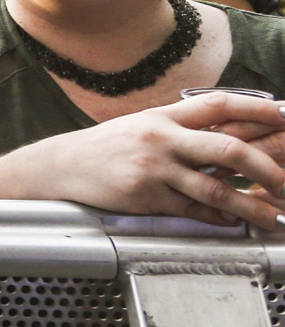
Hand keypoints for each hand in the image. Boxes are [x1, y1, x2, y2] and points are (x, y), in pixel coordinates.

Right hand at [42, 91, 284, 230]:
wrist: (62, 165)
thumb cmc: (107, 146)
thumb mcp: (143, 125)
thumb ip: (182, 129)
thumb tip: (229, 137)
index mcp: (163, 116)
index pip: (219, 105)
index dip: (256, 110)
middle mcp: (161, 139)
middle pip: (227, 150)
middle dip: (266, 168)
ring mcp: (154, 169)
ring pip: (216, 190)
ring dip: (252, 207)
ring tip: (274, 218)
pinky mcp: (146, 197)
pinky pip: (193, 211)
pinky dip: (218, 218)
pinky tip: (232, 222)